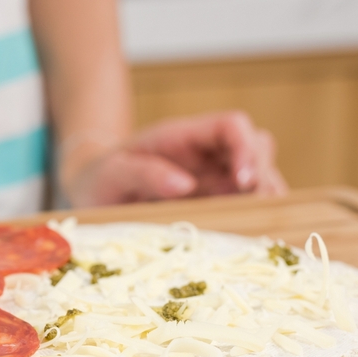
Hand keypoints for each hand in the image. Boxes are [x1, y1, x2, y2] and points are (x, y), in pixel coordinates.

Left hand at [62, 112, 288, 206]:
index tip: (244, 181)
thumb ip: (144, 173)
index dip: (246, 148)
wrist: (91, 192)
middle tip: (259, 206)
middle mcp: (205, 153)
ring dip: (266, 194)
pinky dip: (255, 213)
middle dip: (264, 173)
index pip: (231, 126)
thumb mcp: (112, 173)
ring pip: (259, 174)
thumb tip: (184, 184)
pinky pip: (244, 202)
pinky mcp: (212, 201)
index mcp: (183, 136)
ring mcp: (212, 177)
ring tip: (261, 221)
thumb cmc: (100, 177)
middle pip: (256, 147)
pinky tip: (252, 231)